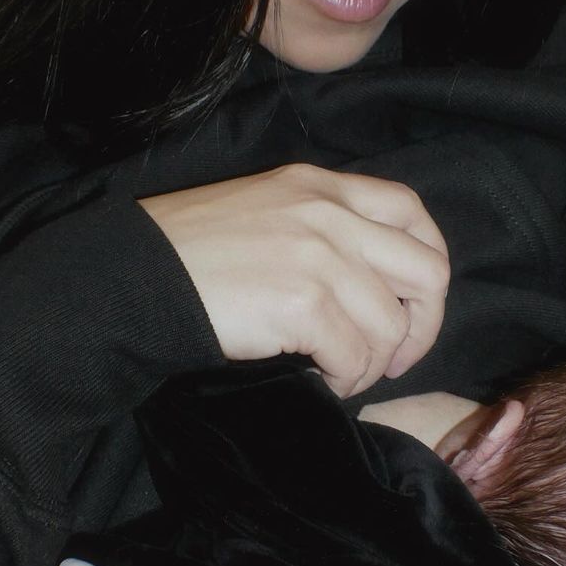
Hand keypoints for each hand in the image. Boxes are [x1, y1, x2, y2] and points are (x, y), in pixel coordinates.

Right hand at [140, 163, 449, 395]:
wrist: (137, 277)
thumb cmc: (192, 253)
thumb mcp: (266, 210)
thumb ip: (322, 226)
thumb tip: (372, 285)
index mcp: (321, 187)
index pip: (411, 212)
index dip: (428, 264)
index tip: (410, 304)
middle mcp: (329, 214)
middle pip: (426, 272)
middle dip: (421, 325)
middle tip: (392, 357)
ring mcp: (319, 256)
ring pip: (391, 325)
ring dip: (373, 362)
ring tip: (341, 372)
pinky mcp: (303, 301)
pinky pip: (356, 355)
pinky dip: (348, 378)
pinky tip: (323, 378)